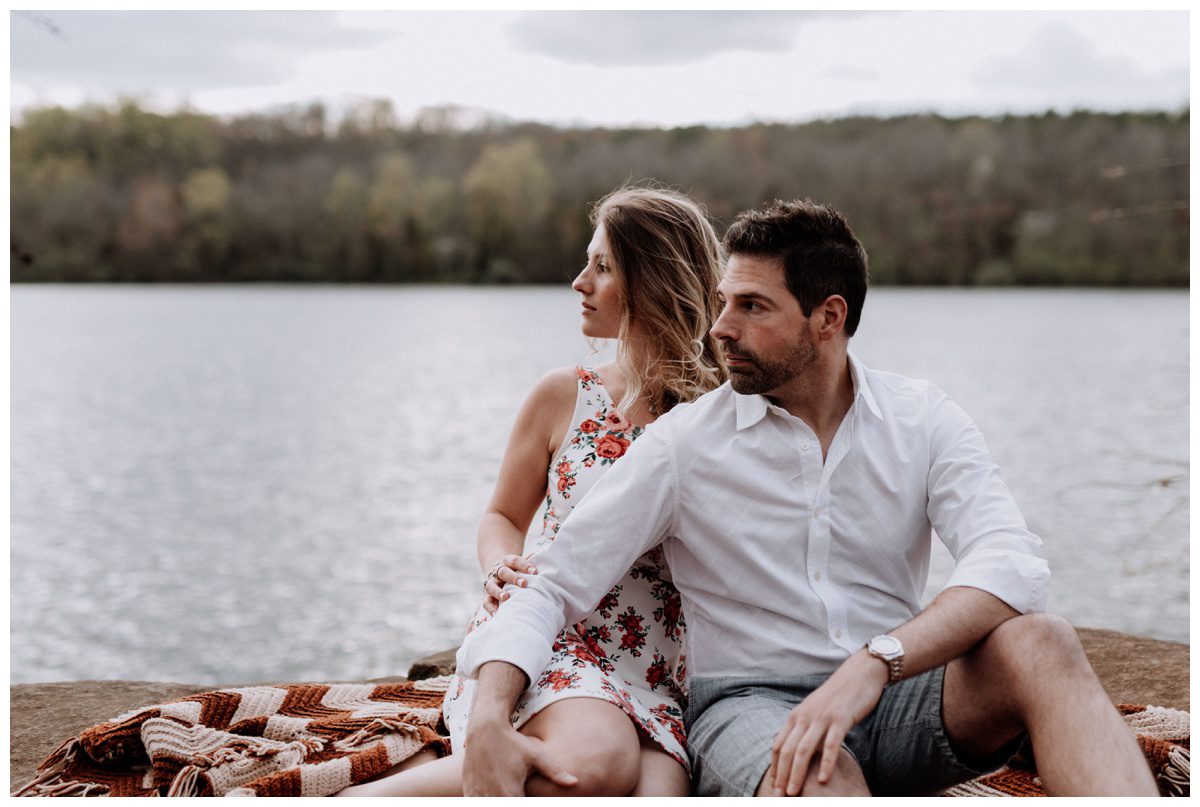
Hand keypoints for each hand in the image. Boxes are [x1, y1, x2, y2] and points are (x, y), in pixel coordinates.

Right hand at [462, 717, 576, 794]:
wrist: (484, 729)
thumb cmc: (513, 742)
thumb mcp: (536, 756)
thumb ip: (555, 772)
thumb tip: (575, 782)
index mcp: (510, 793)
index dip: (529, 803)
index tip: (530, 795)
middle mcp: (492, 797)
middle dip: (515, 801)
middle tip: (520, 790)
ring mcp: (478, 795)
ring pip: (490, 806)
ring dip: (500, 800)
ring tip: (509, 789)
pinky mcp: (469, 791)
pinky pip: (477, 802)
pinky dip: (487, 799)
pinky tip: (496, 792)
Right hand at [482, 555, 537, 614]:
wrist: (499, 572)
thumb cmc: (517, 570)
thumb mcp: (522, 564)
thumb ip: (529, 563)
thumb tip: (540, 557)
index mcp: (507, 561)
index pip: (515, 561)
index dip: (525, 565)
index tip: (535, 572)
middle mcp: (497, 571)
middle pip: (503, 572)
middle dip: (513, 578)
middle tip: (524, 584)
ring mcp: (491, 583)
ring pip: (491, 586)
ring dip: (499, 592)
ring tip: (507, 598)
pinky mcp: (487, 595)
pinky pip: (486, 601)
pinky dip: (490, 607)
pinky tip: (497, 613)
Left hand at [770, 651, 887, 795]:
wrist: (860, 674)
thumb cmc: (839, 696)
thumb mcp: (815, 711)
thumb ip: (805, 728)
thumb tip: (797, 749)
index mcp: (797, 715)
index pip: (779, 745)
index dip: (775, 767)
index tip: (773, 785)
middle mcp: (805, 716)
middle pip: (787, 750)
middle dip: (781, 775)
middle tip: (779, 795)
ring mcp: (822, 717)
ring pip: (803, 749)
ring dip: (796, 774)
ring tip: (793, 793)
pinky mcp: (840, 718)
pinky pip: (830, 745)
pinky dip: (825, 763)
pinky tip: (822, 780)